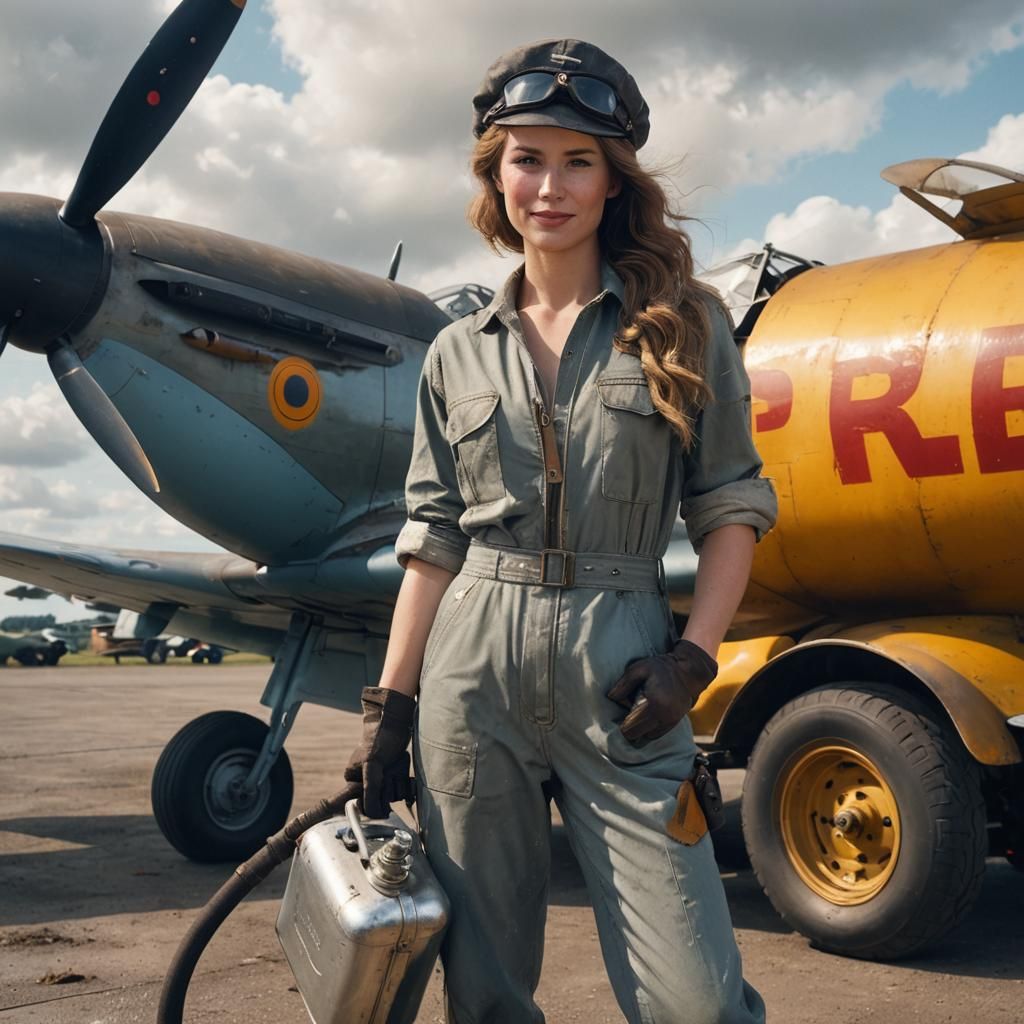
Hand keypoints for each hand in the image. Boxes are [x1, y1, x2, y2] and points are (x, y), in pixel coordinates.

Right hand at [343, 686, 416, 817]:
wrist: (395, 722)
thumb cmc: (379, 739)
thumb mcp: (372, 765)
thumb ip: (371, 789)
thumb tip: (373, 813)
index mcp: (354, 780)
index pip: (360, 804)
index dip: (371, 805)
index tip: (379, 797)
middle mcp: (368, 782)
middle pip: (380, 802)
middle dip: (388, 790)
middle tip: (388, 774)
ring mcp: (383, 779)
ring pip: (394, 797)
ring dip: (398, 784)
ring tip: (395, 768)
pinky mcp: (396, 776)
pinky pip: (404, 791)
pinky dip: (407, 785)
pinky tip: (407, 777)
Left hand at [606, 638, 717, 743]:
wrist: (688, 673)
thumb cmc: (660, 668)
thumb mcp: (638, 668)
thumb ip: (623, 684)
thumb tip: (611, 698)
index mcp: (654, 704)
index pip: (630, 729)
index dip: (621, 726)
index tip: (619, 717)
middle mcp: (664, 717)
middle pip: (637, 736)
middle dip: (629, 728)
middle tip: (626, 715)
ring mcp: (671, 722)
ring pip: (647, 736)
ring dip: (640, 728)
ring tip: (638, 712)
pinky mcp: (674, 723)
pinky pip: (656, 734)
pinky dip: (649, 727)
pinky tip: (646, 714)